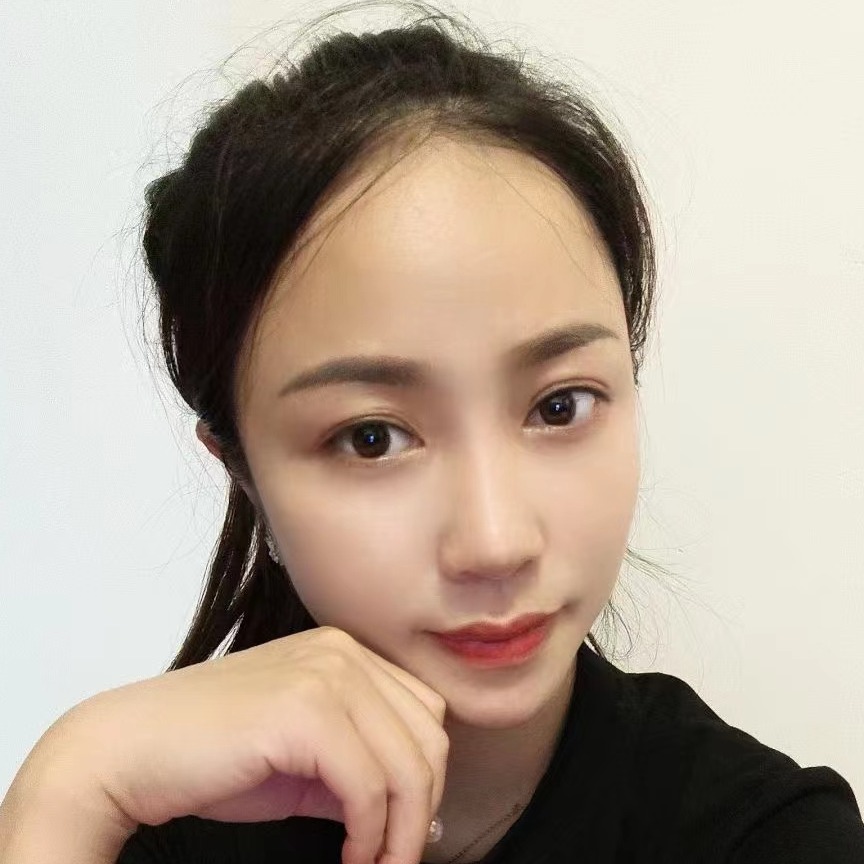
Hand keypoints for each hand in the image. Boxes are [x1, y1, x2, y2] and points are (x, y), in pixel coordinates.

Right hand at [65, 627, 449, 863]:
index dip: (425, 777)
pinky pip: (369, 785)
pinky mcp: (304, 709)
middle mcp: (342, 652)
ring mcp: (325, 673)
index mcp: (344, 653)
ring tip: (375, 863)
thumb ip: (358, 766)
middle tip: (396, 856)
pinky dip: (371, 833)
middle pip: (430, 736)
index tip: (406, 829)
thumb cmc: (210, 757)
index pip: (426, 712)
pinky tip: (351, 856)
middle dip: (423, 807)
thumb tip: (417, 811)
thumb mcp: (304, 757)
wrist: (130, 750)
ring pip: (409, 763)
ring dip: (403, 830)